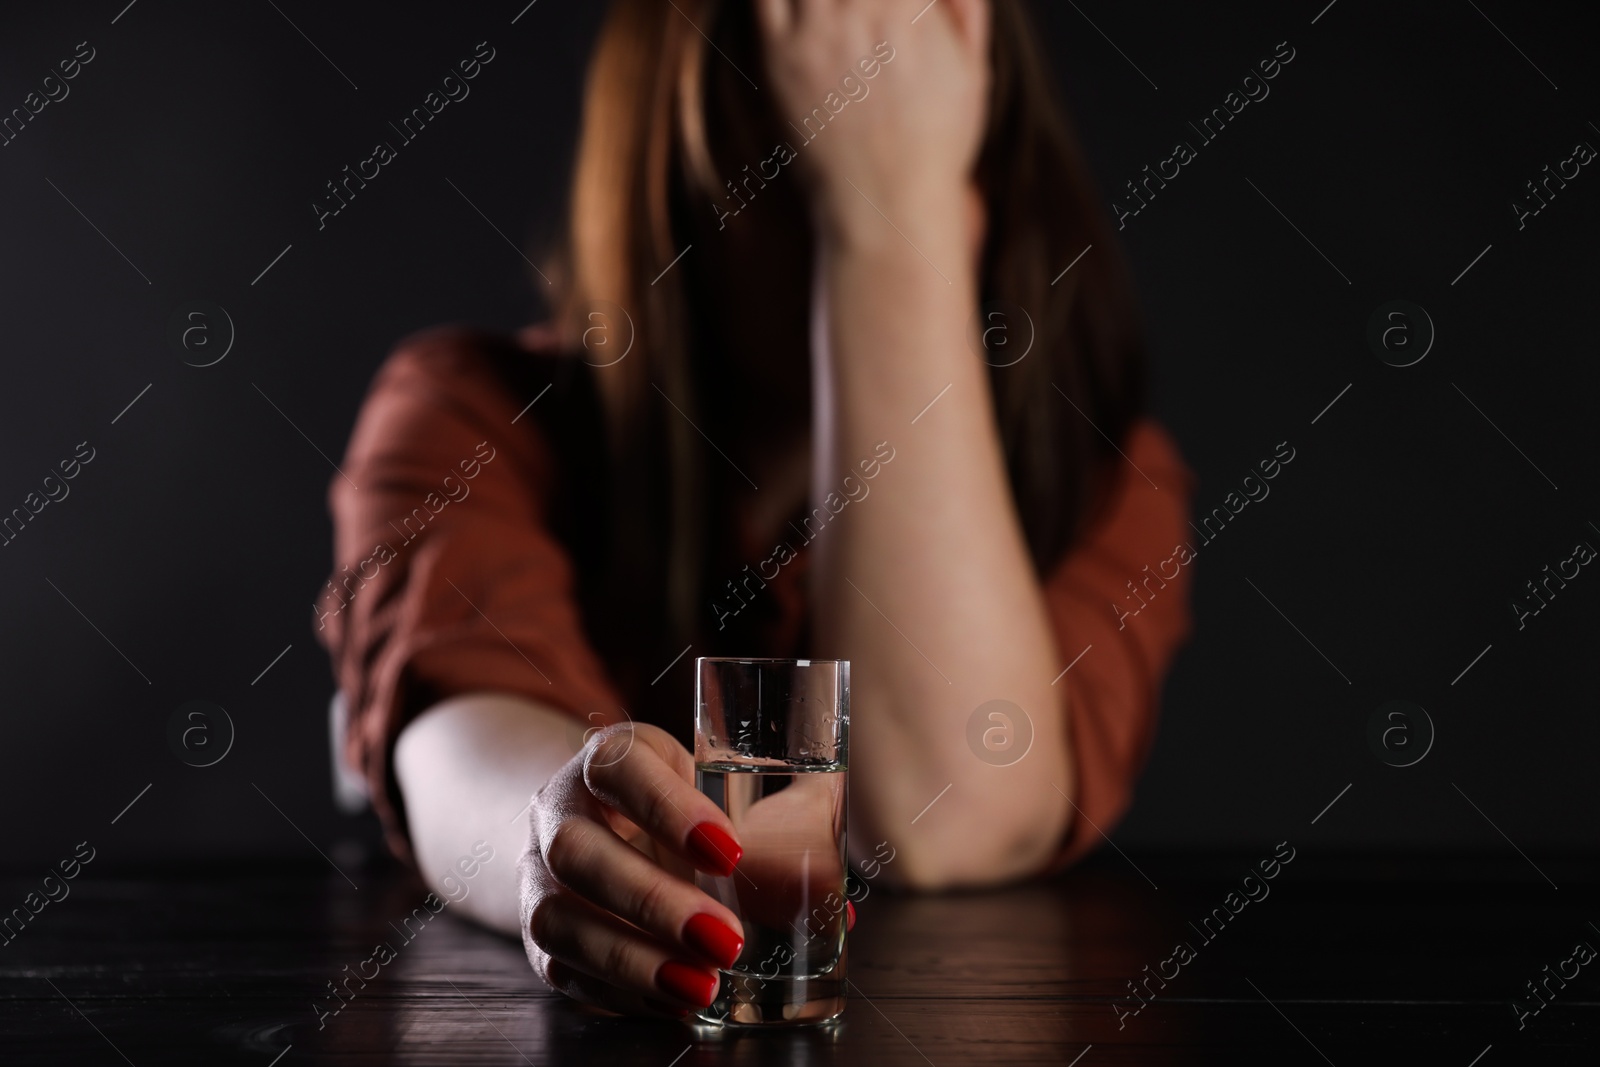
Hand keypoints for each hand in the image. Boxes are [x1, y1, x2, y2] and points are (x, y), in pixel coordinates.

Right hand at [518, 723, 747, 1015]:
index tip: (730, 851)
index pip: (619, 768)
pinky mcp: (538, 935)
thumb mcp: (713, 788)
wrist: (591, 823)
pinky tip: (673, 1000)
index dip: (668, 808)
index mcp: (607, 760)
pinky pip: (562, 969)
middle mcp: (558, 811)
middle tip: (726, 938)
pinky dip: (620, 991)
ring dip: (633, 959)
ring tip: (703, 986)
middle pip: (578, 851)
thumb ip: (776, 831)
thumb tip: (840, 907)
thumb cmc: (670, 805)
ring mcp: (538, 875)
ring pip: (556, 918)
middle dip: (653, 901)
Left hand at [754, 0, 990, 237]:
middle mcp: (861, 11)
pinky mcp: (779, 57)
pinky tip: (802, 9)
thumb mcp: (972, 70)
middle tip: (865, 10)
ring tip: (835, 11)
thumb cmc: (937, 144)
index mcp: (912, 8)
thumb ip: (967, 9)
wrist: (887, 206)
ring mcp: (815, 33)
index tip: (899, 3)